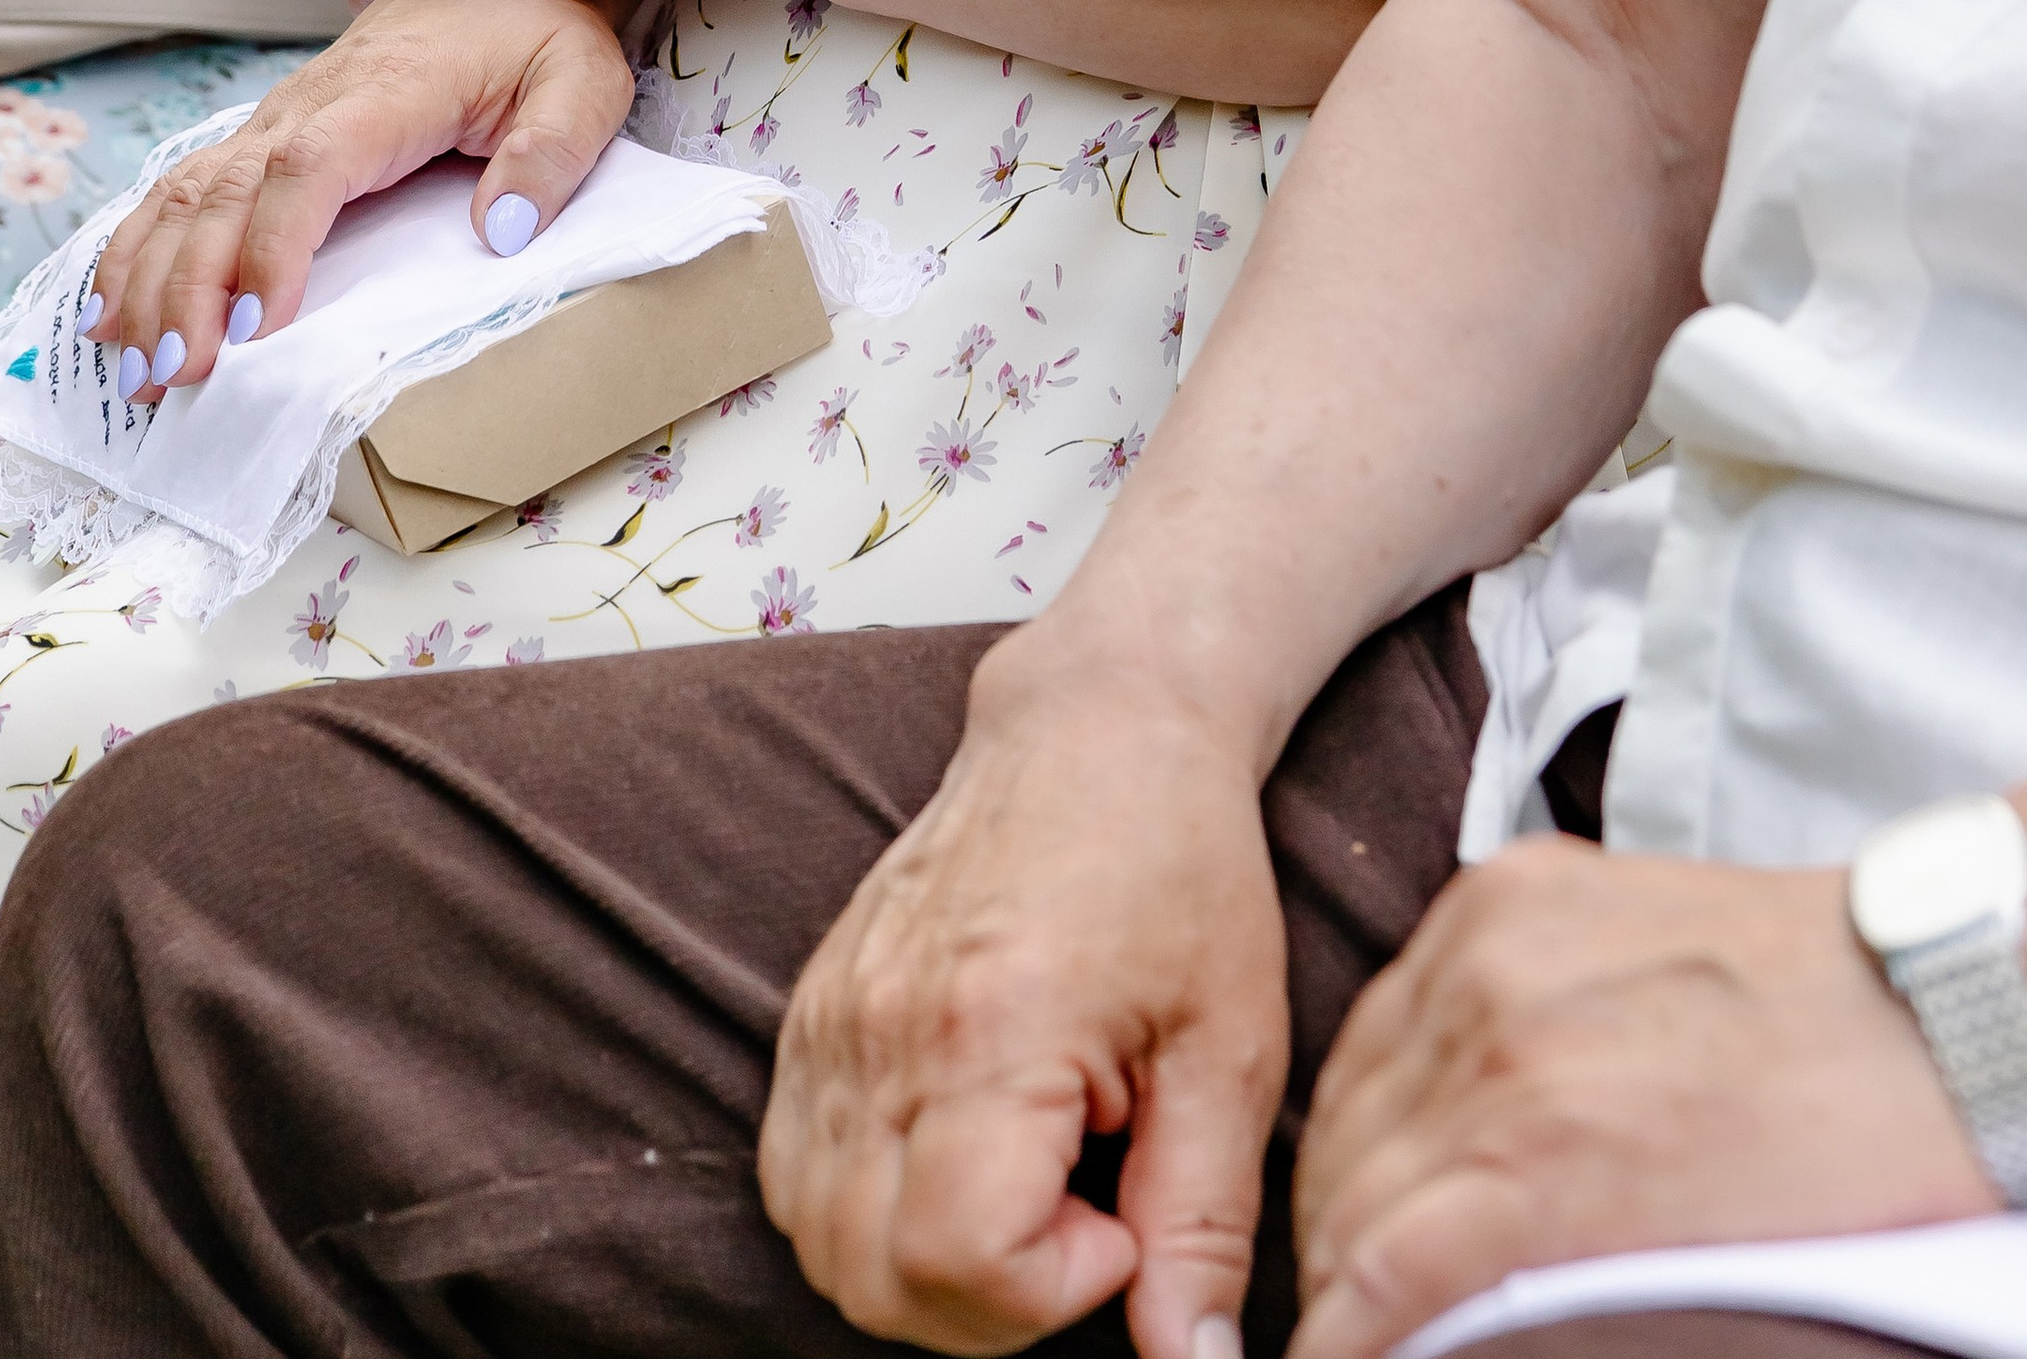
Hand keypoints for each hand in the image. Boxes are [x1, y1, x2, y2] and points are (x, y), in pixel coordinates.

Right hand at [88, 0, 636, 394]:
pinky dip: (139, 246)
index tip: (257, 330)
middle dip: (191, 287)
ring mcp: (279, 117)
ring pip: (190, 191)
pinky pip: (186, 186)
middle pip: (229, 191)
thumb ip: (553, 150)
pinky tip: (112, 309)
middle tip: (178, 375)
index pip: (311, 168)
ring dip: (151, 277)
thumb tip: (506, 232)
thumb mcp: (581, 79)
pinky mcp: (267, 134)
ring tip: (134, 364)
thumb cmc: (536, 27)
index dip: (275, 248)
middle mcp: (313, 102)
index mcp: (388, 91)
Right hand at [763, 644, 1289, 1358]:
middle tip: (1083, 1219)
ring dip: (918, 1268)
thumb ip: (1203, 1224)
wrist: (1097, 725)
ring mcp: (829, 1019)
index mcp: (990, 1029)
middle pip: (872, 1279)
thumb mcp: (1232, 1049)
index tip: (1123, 1221)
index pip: (958, 1263)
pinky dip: (864, 1209)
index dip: (1051, 1291)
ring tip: (1027, 1187)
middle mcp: (880, 1030)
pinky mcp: (812, 1011)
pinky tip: (963, 1155)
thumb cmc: (1179, 866)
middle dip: (988, 1304)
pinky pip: (793, 1172)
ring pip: (817, 1241)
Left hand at [1288, 845, 1994, 1358]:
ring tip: (1377, 1350)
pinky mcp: (1553, 1155)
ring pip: (1357, 1207)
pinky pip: (1399, 1266)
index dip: (1351, 1176)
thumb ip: (1543, 1003)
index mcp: (1498, 909)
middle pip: (1348, 1139)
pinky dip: (1357, 1334)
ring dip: (1349, 1296)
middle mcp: (1480, 966)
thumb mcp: (1641, 948)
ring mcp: (1510, 1056)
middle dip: (1339, 1243)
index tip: (1359, 1247)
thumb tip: (1477, 1131)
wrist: (1952, 1001)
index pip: (1368, 1067)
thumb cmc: (1828, 997)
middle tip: (1368, 1323)